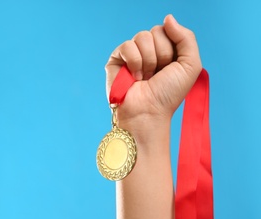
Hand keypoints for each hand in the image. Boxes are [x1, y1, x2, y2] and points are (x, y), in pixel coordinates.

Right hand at [105, 15, 201, 135]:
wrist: (148, 112)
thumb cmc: (169, 94)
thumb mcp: (190, 65)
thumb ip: (186, 37)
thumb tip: (168, 18)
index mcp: (165, 50)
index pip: (168, 29)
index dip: (172, 49)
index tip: (170, 68)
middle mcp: (148, 50)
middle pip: (156, 31)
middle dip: (161, 55)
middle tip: (157, 75)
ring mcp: (131, 54)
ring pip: (142, 36)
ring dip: (148, 61)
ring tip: (145, 77)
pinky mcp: (116, 59)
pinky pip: (127, 45)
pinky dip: (134, 62)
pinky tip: (134, 77)